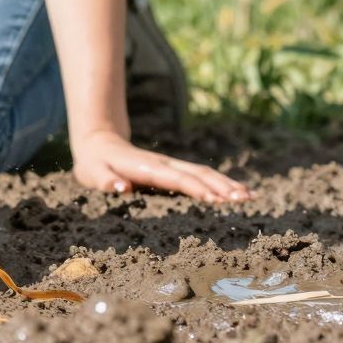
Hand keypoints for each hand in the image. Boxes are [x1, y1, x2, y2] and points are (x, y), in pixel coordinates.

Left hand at [70, 126, 249, 203]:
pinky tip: (235, 192)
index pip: (175, 178)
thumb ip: (107, 181)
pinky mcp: (173, 169)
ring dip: (226, 183)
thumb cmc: (94, 165)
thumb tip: (122, 187)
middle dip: (221, 186)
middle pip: (197, 173)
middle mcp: (163, 164)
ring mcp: (170, 165)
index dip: (195, 188)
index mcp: (146, 168)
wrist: (98, 143)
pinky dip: (219, 183)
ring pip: (203, 172)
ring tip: (249, 196)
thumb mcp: (93, 174)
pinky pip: (200, 175)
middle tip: (245, 199)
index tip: (216, 199)